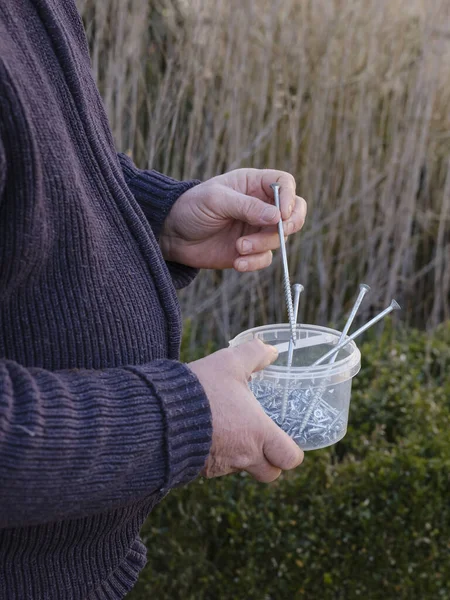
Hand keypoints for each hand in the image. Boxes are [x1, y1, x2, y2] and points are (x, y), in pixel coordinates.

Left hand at [160, 168, 306, 270]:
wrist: (172, 235)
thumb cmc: (191, 207)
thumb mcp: (217, 200)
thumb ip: (247, 206)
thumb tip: (278, 217)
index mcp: (253, 184)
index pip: (284, 184)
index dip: (289, 197)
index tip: (282, 213)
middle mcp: (260, 206)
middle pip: (294, 212)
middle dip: (290, 224)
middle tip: (279, 231)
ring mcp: (256, 229)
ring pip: (279, 238)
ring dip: (263, 244)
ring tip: (239, 247)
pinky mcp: (250, 251)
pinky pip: (265, 259)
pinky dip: (255, 262)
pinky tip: (237, 262)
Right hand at [188, 339, 303, 481]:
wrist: (160, 411)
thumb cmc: (202, 388)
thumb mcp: (230, 362)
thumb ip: (254, 354)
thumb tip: (271, 350)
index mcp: (258, 433)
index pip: (290, 459)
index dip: (292, 451)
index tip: (285, 438)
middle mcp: (243, 455)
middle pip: (269, 473)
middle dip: (269, 460)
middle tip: (261, 438)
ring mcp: (221, 465)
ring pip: (241, 468)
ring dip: (240, 455)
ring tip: (230, 428)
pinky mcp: (200, 469)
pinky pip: (217, 468)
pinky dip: (218, 455)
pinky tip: (210, 433)